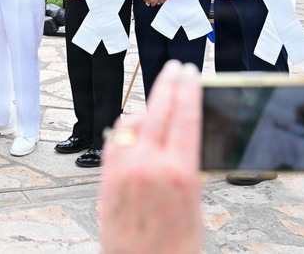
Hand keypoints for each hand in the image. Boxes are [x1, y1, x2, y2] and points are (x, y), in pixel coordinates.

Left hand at [99, 61, 203, 253]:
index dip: (187, 90)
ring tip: (160, 98)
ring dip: (149, 107)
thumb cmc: (175, 250)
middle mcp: (148, 166)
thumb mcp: (195, 209)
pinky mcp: (107, 178)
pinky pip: (117, 139)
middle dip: (168, 85)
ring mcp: (124, 170)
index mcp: (178, 174)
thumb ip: (187, 172)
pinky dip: (128, 127)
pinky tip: (135, 122)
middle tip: (175, 68)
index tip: (189, 71)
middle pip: (159, 111)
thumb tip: (184, 144)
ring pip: (135, 122)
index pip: (184, 118)